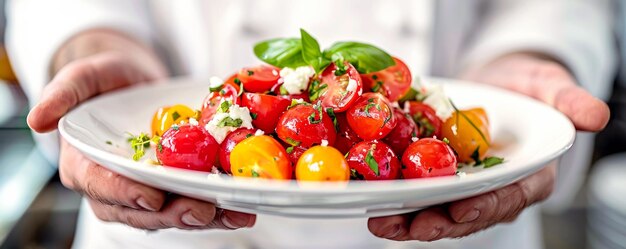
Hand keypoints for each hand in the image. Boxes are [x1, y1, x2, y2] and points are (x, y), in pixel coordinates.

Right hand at [29, 30, 255, 229]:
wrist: (133, 86)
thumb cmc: (105, 83)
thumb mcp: (81, 79)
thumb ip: (62, 94)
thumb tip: (37, 118)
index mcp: (85, 166)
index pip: (100, 185)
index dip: (124, 193)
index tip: (150, 195)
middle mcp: (115, 188)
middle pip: (141, 210)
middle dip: (174, 213)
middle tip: (203, 209)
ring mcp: (146, 191)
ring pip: (172, 213)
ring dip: (205, 217)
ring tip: (235, 215)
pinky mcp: (173, 188)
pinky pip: (193, 202)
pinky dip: (219, 207)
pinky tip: (241, 207)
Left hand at [368, 53, 609, 240]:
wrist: (498, 84)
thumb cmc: (528, 88)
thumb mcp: (551, 87)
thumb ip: (569, 102)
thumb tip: (596, 116)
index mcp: (528, 177)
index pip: (510, 197)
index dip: (488, 205)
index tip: (463, 209)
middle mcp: (494, 189)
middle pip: (467, 213)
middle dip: (438, 223)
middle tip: (411, 228)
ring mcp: (464, 186)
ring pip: (438, 209)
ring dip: (409, 220)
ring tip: (381, 224)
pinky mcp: (438, 176)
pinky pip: (418, 191)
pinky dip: (397, 199)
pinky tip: (373, 200)